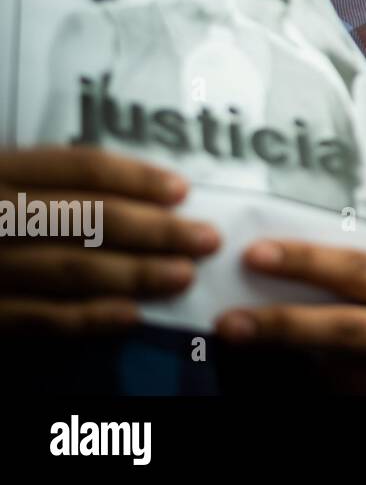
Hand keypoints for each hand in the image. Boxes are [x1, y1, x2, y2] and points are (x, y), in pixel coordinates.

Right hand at [0, 146, 219, 334]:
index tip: (182, 190)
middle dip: (154, 230)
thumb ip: (47, 177)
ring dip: (135, 274)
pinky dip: (87, 320)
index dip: (136, 177)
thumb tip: (138, 187)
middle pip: (86, 218)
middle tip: (206, 238)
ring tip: (183, 275)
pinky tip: (131, 316)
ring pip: (69, 269)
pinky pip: (37, 319)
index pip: (79, 167)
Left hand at [215, 240, 365, 394]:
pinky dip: (310, 384)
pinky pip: (341, 397)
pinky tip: (292, 371)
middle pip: (345, 329)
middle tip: (228, 322)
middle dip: (282, 324)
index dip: (306, 261)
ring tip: (252, 338)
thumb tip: (297, 257)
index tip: (255, 254)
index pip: (361, 271)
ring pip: (335, 373)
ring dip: (289, 360)